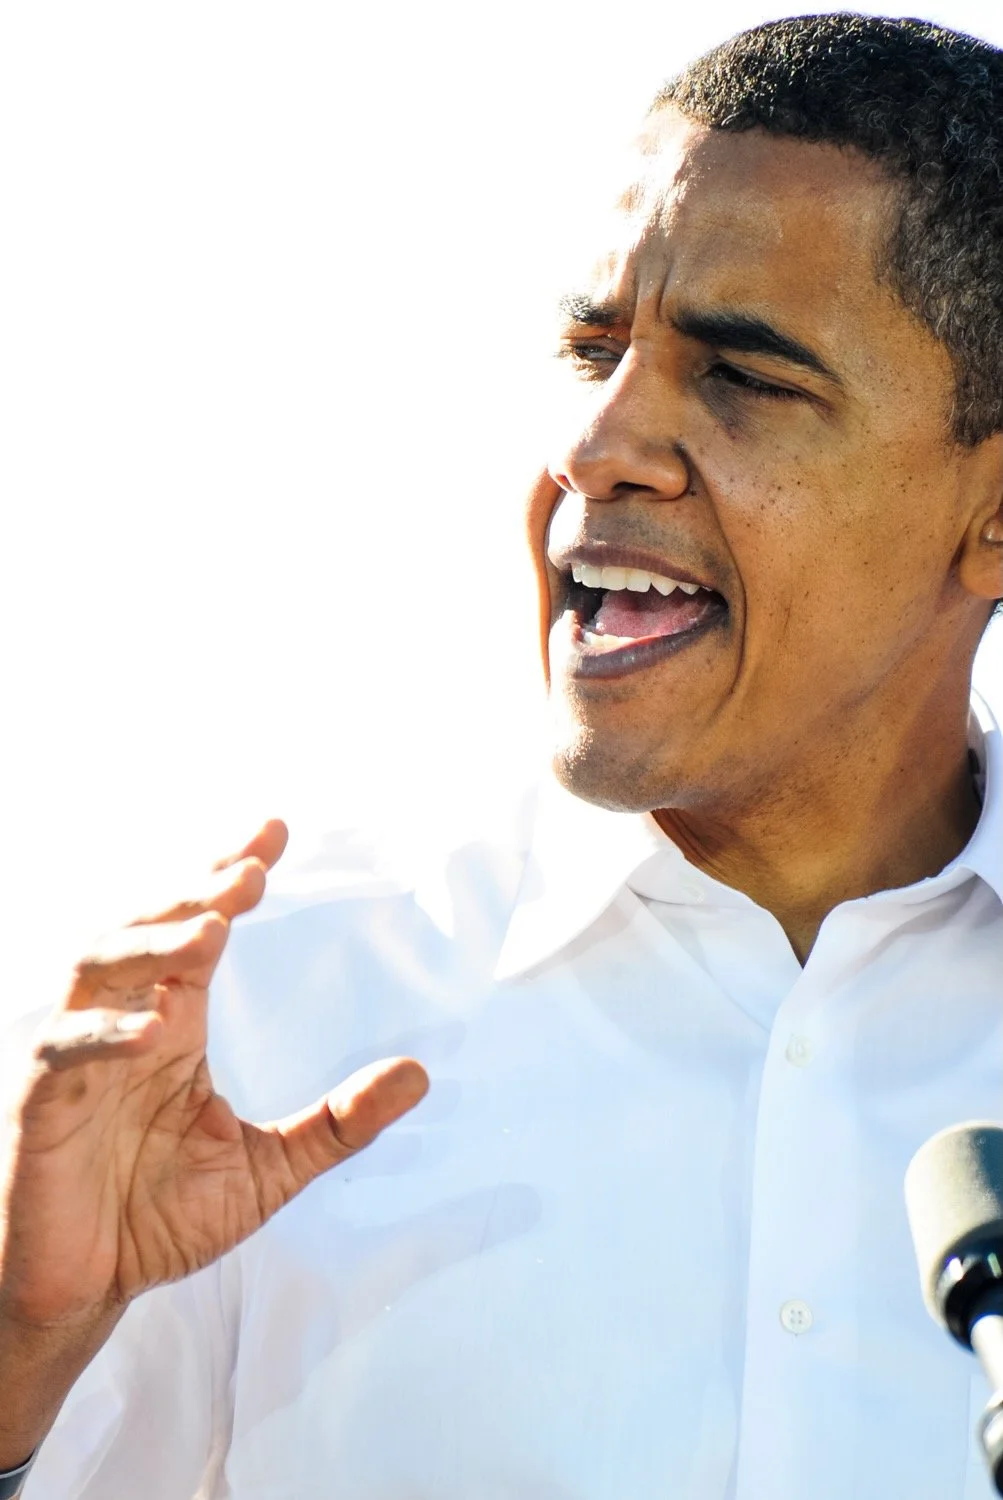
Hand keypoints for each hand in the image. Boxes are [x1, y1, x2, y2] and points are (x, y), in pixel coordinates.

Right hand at [0, 820, 428, 1329]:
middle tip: (251, 871)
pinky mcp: (42, 1105)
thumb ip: (337, 1124)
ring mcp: (79, 1060)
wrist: (83, 1291)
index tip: (275, 832)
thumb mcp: (268, 1168)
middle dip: (195, 894)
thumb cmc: (158, 1219)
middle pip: (147, 929)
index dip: (227, 876)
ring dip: (153, 944)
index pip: (199, 929)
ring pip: (98, 968)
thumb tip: (421, 1073)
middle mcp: (125, 1024)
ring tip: (213, 933)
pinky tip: (154, 1031)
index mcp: (174, 1023)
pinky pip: (65, 1053)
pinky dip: (104, 1034)